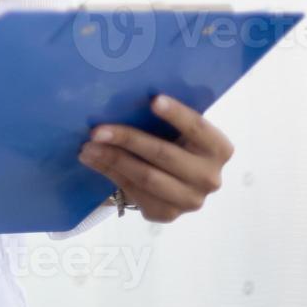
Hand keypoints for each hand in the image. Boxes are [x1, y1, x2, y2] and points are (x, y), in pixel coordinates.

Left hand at [77, 94, 234, 222]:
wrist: (169, 180)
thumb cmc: (171, 142)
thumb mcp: (177, 130)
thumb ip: (165, 117)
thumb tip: (126, 93)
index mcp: (218, 148)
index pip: (198, 128)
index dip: (177, 114)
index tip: (153, 100)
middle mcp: (210, 178)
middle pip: (163, 154)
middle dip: (127, 139)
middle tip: (96, 130)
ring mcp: (190, 200)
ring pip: (145, 176)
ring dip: (111, 159)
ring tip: (87, 147)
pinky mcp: (167, 214)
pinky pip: (134, 192)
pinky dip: (110, 173)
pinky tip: (93, 161)